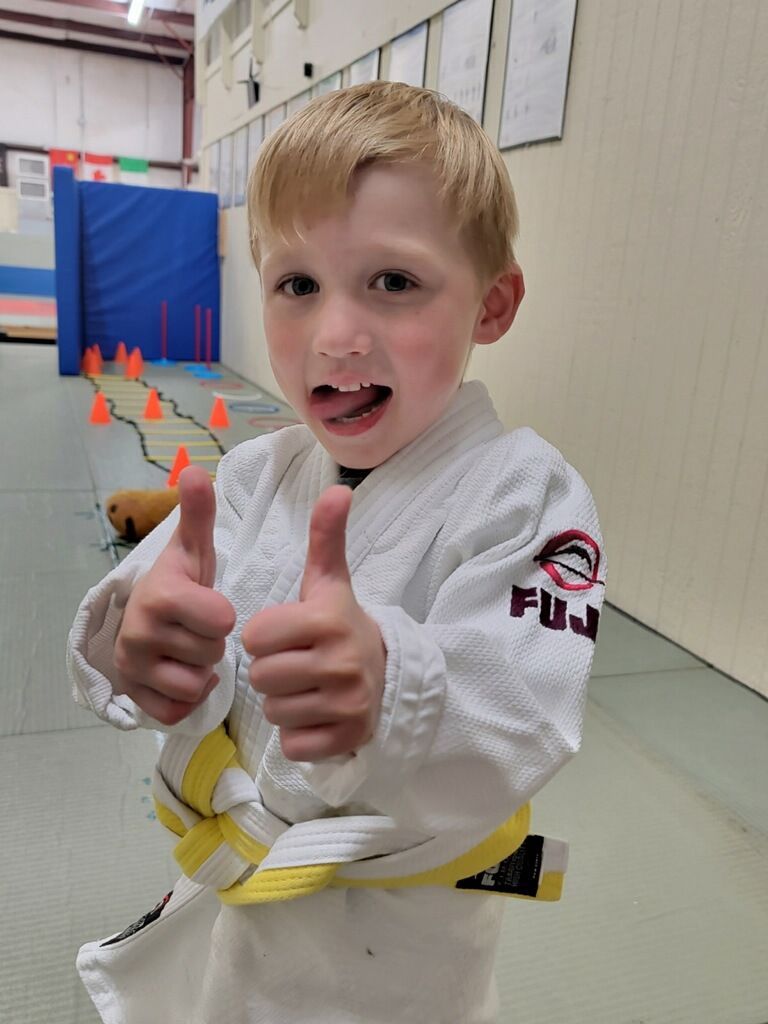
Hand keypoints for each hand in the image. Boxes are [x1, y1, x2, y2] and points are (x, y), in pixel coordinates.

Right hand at [113, 465, 235, 725]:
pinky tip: (181, 674)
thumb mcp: (192, 548)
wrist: (145, 615)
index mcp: (160, 596)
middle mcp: (138, 634)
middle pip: (212, 654)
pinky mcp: (133, 696)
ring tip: (189, 650)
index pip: (223, 621)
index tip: (210, 606)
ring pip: (197, 685)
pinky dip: (185, 698)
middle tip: (198, 629)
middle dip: (213, 643)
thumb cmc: (180, 582)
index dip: (224, 616)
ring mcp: (132, 668)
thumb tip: (196, 468)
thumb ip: (198, 513)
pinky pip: (177, 711)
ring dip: (201, 671)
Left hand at [242, 485, 386, 761]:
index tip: (288, 635)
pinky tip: (317, 716)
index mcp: (328, 620)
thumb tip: (338, 488)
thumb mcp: (330, 582)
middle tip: (298, 664)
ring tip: (307, 688)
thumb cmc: (340, 626)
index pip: (255, 636)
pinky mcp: (347, 739)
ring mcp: (347, 704)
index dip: (264, 637)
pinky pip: (292, 744)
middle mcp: (340, 662)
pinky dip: (298, 735)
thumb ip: (325, 537)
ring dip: (283, 703)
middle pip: (261, 677)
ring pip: (273, 711)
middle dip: (271, 672)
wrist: (385, 676)